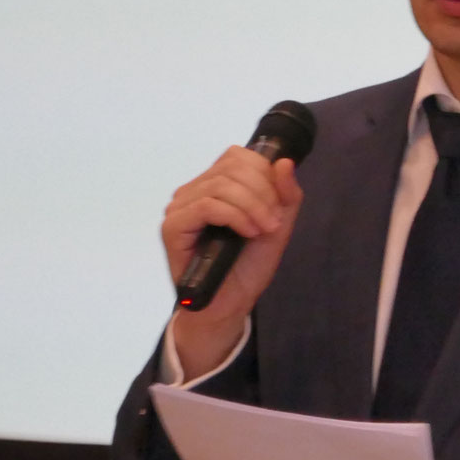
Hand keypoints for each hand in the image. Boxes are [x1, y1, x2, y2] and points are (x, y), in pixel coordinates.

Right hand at [160, 149, 302, 378]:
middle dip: (262, 192)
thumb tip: (283, 161)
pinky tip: (247, 232)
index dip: (264, 173)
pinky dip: (235, 216)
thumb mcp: (278, 224)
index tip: (278, 204)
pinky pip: (206, 205)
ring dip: (252, 206)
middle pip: (232, 167)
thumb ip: (286, 194)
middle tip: (274, 222)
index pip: (238, 155)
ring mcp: (180, 206)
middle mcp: (195, 190)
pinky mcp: (173, 226)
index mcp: (216, 183)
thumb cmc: (249, 265)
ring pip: (221, 185)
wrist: (231, 303)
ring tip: (263, 230)